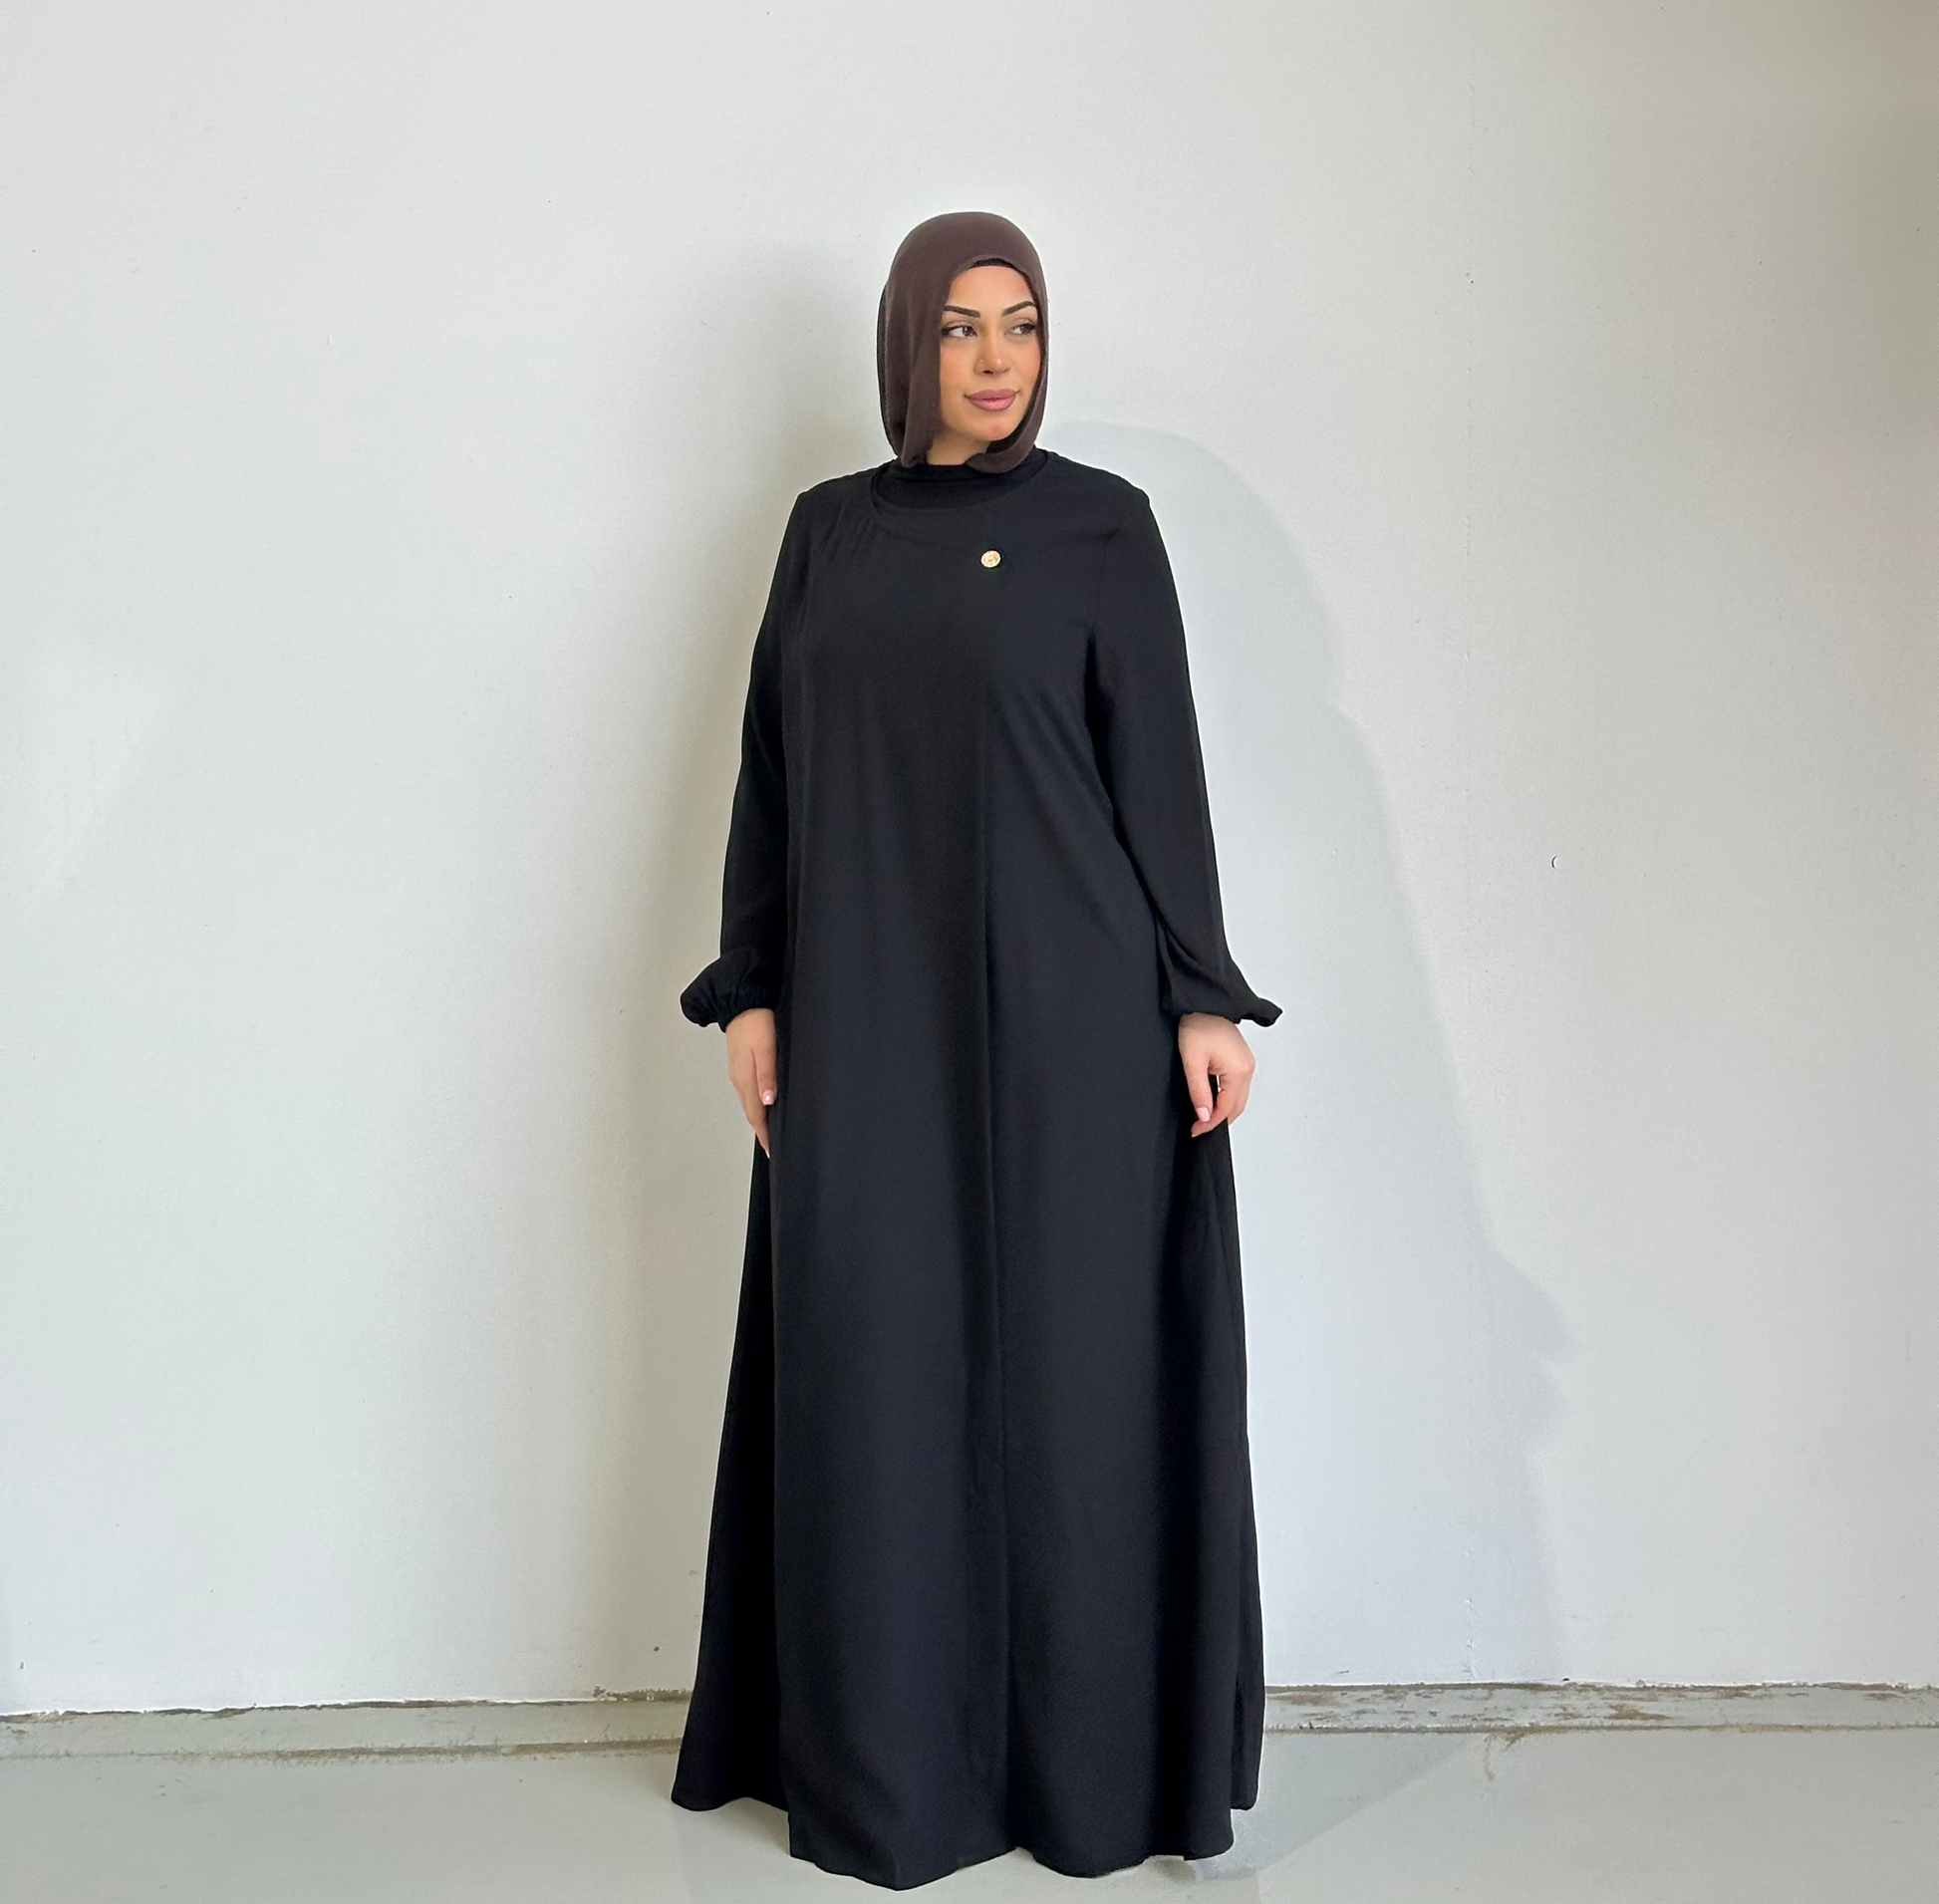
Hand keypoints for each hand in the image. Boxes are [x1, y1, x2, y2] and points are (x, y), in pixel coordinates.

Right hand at [724, 1007, 777, 1154]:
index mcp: (746, 1078)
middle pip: (751, 1112)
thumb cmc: (757, 1022)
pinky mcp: (740, 1063)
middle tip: (772, 1148)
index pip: (756, 1115)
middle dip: (761, 1131)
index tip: (772, 1151)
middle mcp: (740, 1079)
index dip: (764, 1134)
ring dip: (758, 1119)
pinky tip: (763, 1103)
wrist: (742, 1000)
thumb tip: (768, 1102)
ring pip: (749, 1102)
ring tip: (768, 1132)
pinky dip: (755, 1103)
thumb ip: (767, 1075)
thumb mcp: (766, 1049)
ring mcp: (738, 1071)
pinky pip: (748, 1090)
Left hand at [1177, 1012, 1255, 1136]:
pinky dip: (1226, 1097)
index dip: (1210, 1123)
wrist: (1204, 1003)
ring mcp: (1247, 1064)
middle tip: (1198, 1128)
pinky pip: (1237, 1086)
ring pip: (1238, 1098)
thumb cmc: (1198, 1025)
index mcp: (1239, 1070)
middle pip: (1236, 1106)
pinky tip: (1211, 1100)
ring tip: (1203, 1116)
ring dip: (1223, 1109)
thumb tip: (1204, 1115)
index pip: (1226, 1108)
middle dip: (1218, 1120)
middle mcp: (1248, 1068)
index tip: (1195, 1131)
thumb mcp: (1192, 1061)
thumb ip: (1199, 1091)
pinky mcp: (1241, 1060)